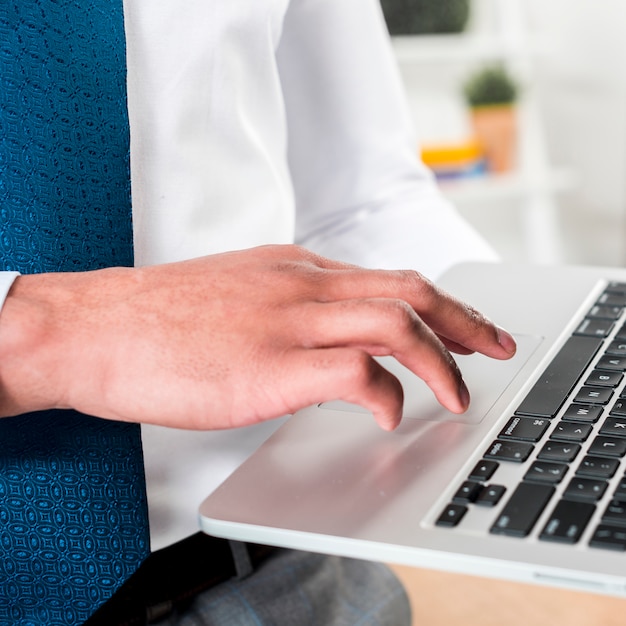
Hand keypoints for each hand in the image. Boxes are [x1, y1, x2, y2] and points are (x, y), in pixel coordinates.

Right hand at [0, 245, 514, 430]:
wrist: (97, 326)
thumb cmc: (159, 317)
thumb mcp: (240, 292)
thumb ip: (289, 309)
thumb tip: (324, 340)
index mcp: (296, 269)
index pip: (388, 277)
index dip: (439, 304)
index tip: (463, 326)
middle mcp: (303, 286)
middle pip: (411, 290)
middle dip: (466, 320)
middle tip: (495, 347)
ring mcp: (289, 321)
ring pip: (398, 322)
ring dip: (442, 361)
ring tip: (458, 395)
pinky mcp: (271, 364)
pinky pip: (356, 371)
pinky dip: (387, 395)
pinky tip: (387, 415)